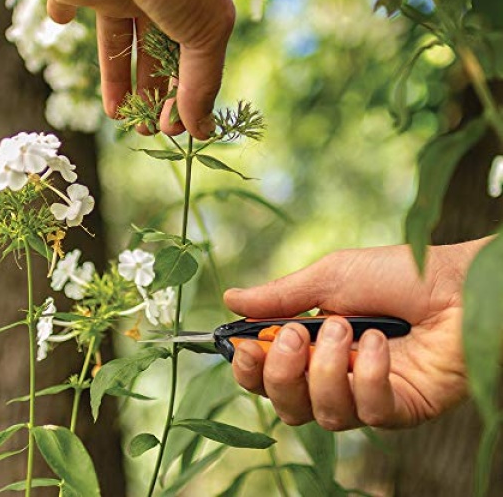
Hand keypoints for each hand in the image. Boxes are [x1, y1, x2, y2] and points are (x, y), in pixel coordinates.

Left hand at [39, 0, 233, 139]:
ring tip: (119, 117)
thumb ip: (203, 82)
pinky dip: (62, 13)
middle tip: (148, 131)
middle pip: (155, 59)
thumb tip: (201, 130)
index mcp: (193, 7)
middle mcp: (156, 0)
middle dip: (153, 96)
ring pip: (116, 45)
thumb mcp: (205, 30)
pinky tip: (62, 22)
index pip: (191, 62)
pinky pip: (67, 2)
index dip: (184, 98)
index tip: (175, 130)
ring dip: (118, 82)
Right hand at [224, 240, 487, 429]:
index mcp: (312, 344)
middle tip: (296, 335)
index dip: (250, 367)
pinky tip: (381, 342)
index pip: (266, 374)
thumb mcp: (329, 277)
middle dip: (282, 373)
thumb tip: (231, 299)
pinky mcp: (401, 409)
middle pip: (287, 405)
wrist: (457, 282)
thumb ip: (280, 296)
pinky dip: (369, 375)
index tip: (244, 344)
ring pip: (324, 414)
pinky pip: (369, 411)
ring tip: (346, 328)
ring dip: (328, 369)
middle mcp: (336, 375)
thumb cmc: (395, 273)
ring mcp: (368, 395)